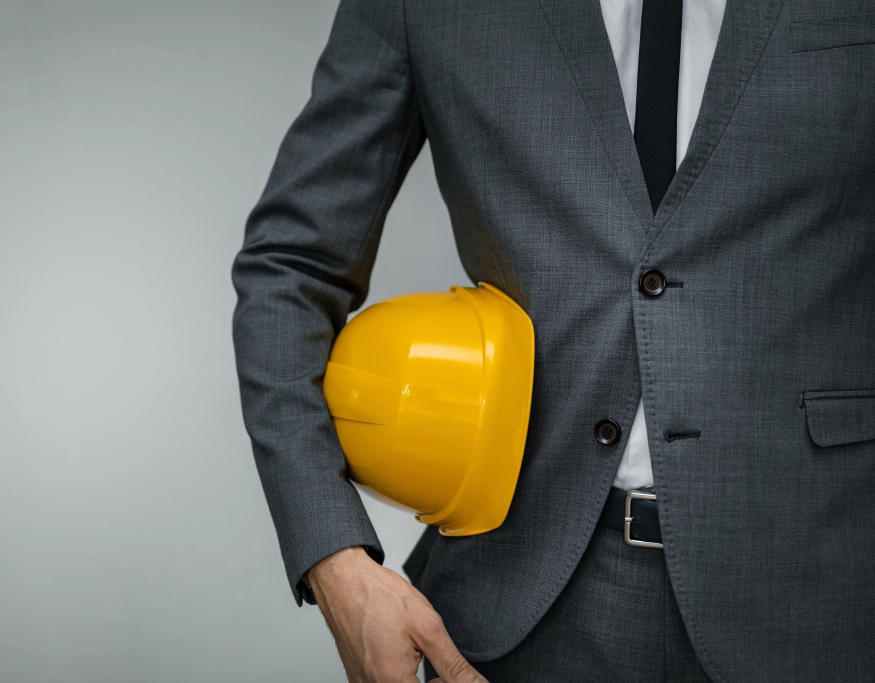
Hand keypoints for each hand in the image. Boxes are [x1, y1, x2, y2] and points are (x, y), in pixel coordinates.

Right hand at [307, 546, 486, 682]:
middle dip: (431, 682)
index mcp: (392, 681)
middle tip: (438, 667)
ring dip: (413, 679)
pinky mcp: (355, 674)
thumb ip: (454, 665)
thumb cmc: (379, 596)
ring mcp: (360, 682)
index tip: (449, 675)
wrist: (344, 579)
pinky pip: (380, 682)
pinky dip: (396, 674)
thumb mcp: (428, 627)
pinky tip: (401, 654)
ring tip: (418, 654)